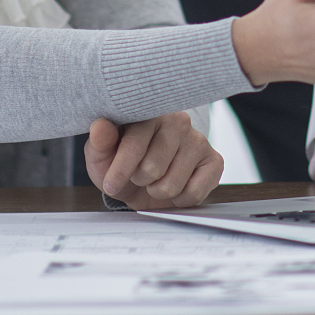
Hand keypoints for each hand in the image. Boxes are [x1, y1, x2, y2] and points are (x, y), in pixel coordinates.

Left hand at [85, 112, 222, 207]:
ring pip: (171, 184)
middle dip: (140, 181)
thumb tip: (100, 126)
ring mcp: (198, 139)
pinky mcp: (214, 160)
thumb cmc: (123, 163)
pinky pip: (194, 192)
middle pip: (153, 168)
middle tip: (140, 176)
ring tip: (156, 181)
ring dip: (158, 192)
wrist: (146, 180)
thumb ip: (99, 143)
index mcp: (149, 114)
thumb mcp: (102, 156)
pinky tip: (176, 187)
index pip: (134, 144)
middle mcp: (178, 121)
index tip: (110, 184)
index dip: (119, 171)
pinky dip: (180, 200)